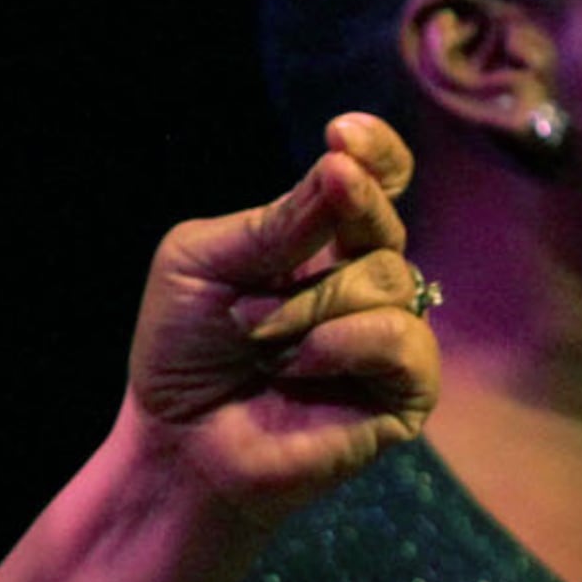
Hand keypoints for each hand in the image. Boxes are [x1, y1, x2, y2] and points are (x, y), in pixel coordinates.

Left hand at [123, 112, 439, 524]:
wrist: (177, 445)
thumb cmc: (183, 352)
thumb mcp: (201, 263)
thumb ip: (273, 222)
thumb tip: (340, 168)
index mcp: (319, 240)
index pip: (375, 180)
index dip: (374, 153)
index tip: (343, 136)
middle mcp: (361, 280)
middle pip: (384, 220)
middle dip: (340, 218)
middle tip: (267, 266)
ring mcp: (387, 335)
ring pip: (388, 278)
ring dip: (311, 305)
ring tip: (259, 340)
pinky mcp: (403, 392)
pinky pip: (404, 339)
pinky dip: (346, 344)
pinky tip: (300, 366)